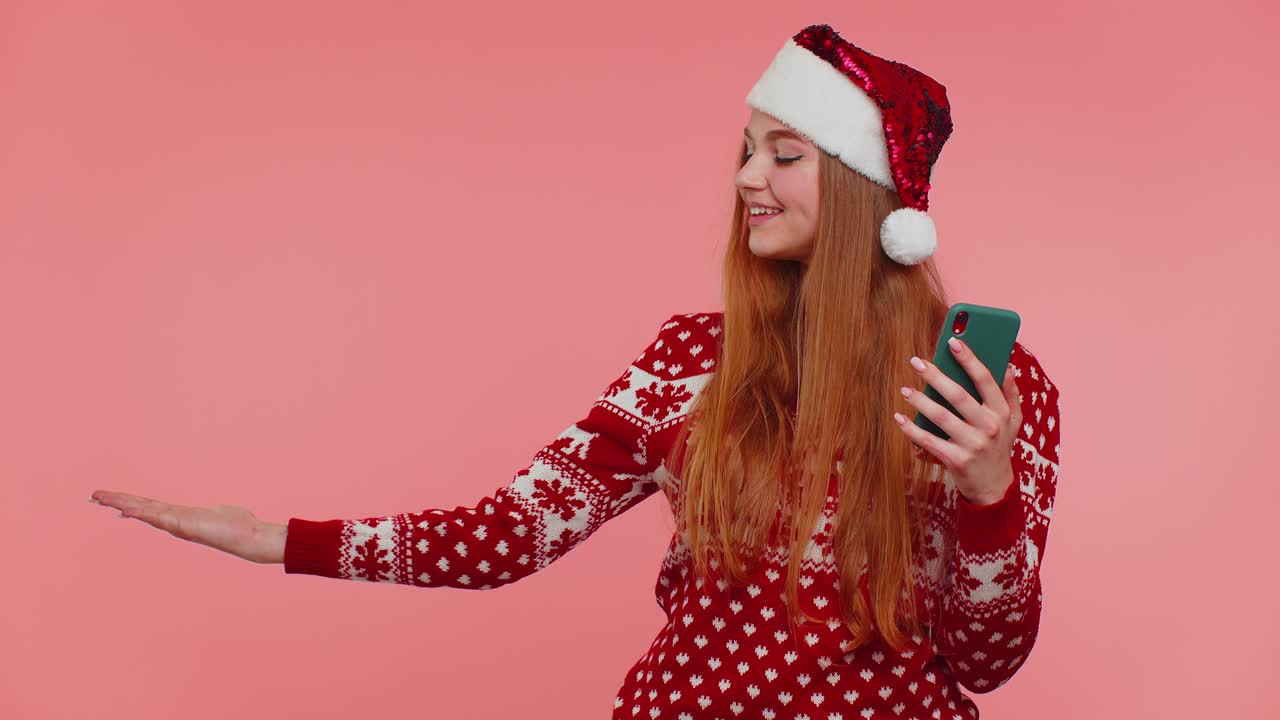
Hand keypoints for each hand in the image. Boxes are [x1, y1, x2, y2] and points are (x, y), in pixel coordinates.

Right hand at [88, 490, 286, 564]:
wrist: (250, 538)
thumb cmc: (239, 527)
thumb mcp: (222, 514)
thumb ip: (215, 514)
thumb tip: (222, 513)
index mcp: (181, 517)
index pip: (151, 508)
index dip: (131, 504)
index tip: (113, 501)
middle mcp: (175, 522)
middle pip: (141, 509)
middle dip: (117, 502)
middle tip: (94, 496)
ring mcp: (177, 524)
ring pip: (143, 511)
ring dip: (121, 503)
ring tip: (100, 497)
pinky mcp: (183, 525)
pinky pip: (156, 516)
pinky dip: (138, 511)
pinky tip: (123, 508)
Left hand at [892, 337, 1022, 505]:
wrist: (994, 487)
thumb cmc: (999, 446)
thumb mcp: (1013, 421)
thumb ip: (1010, 393)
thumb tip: (1007, 365)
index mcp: (1002, 412)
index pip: (986, 379)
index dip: (969, 359)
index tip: (952, 342)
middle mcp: (989, 427)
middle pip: (959, 396)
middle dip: (936, 376)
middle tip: (916, 361)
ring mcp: (973, 445)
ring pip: (941, 417)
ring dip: (920, 401)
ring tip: (905, 389)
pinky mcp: (956, 461)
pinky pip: (929, 441)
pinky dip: (912, 429)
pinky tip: (900, 418)